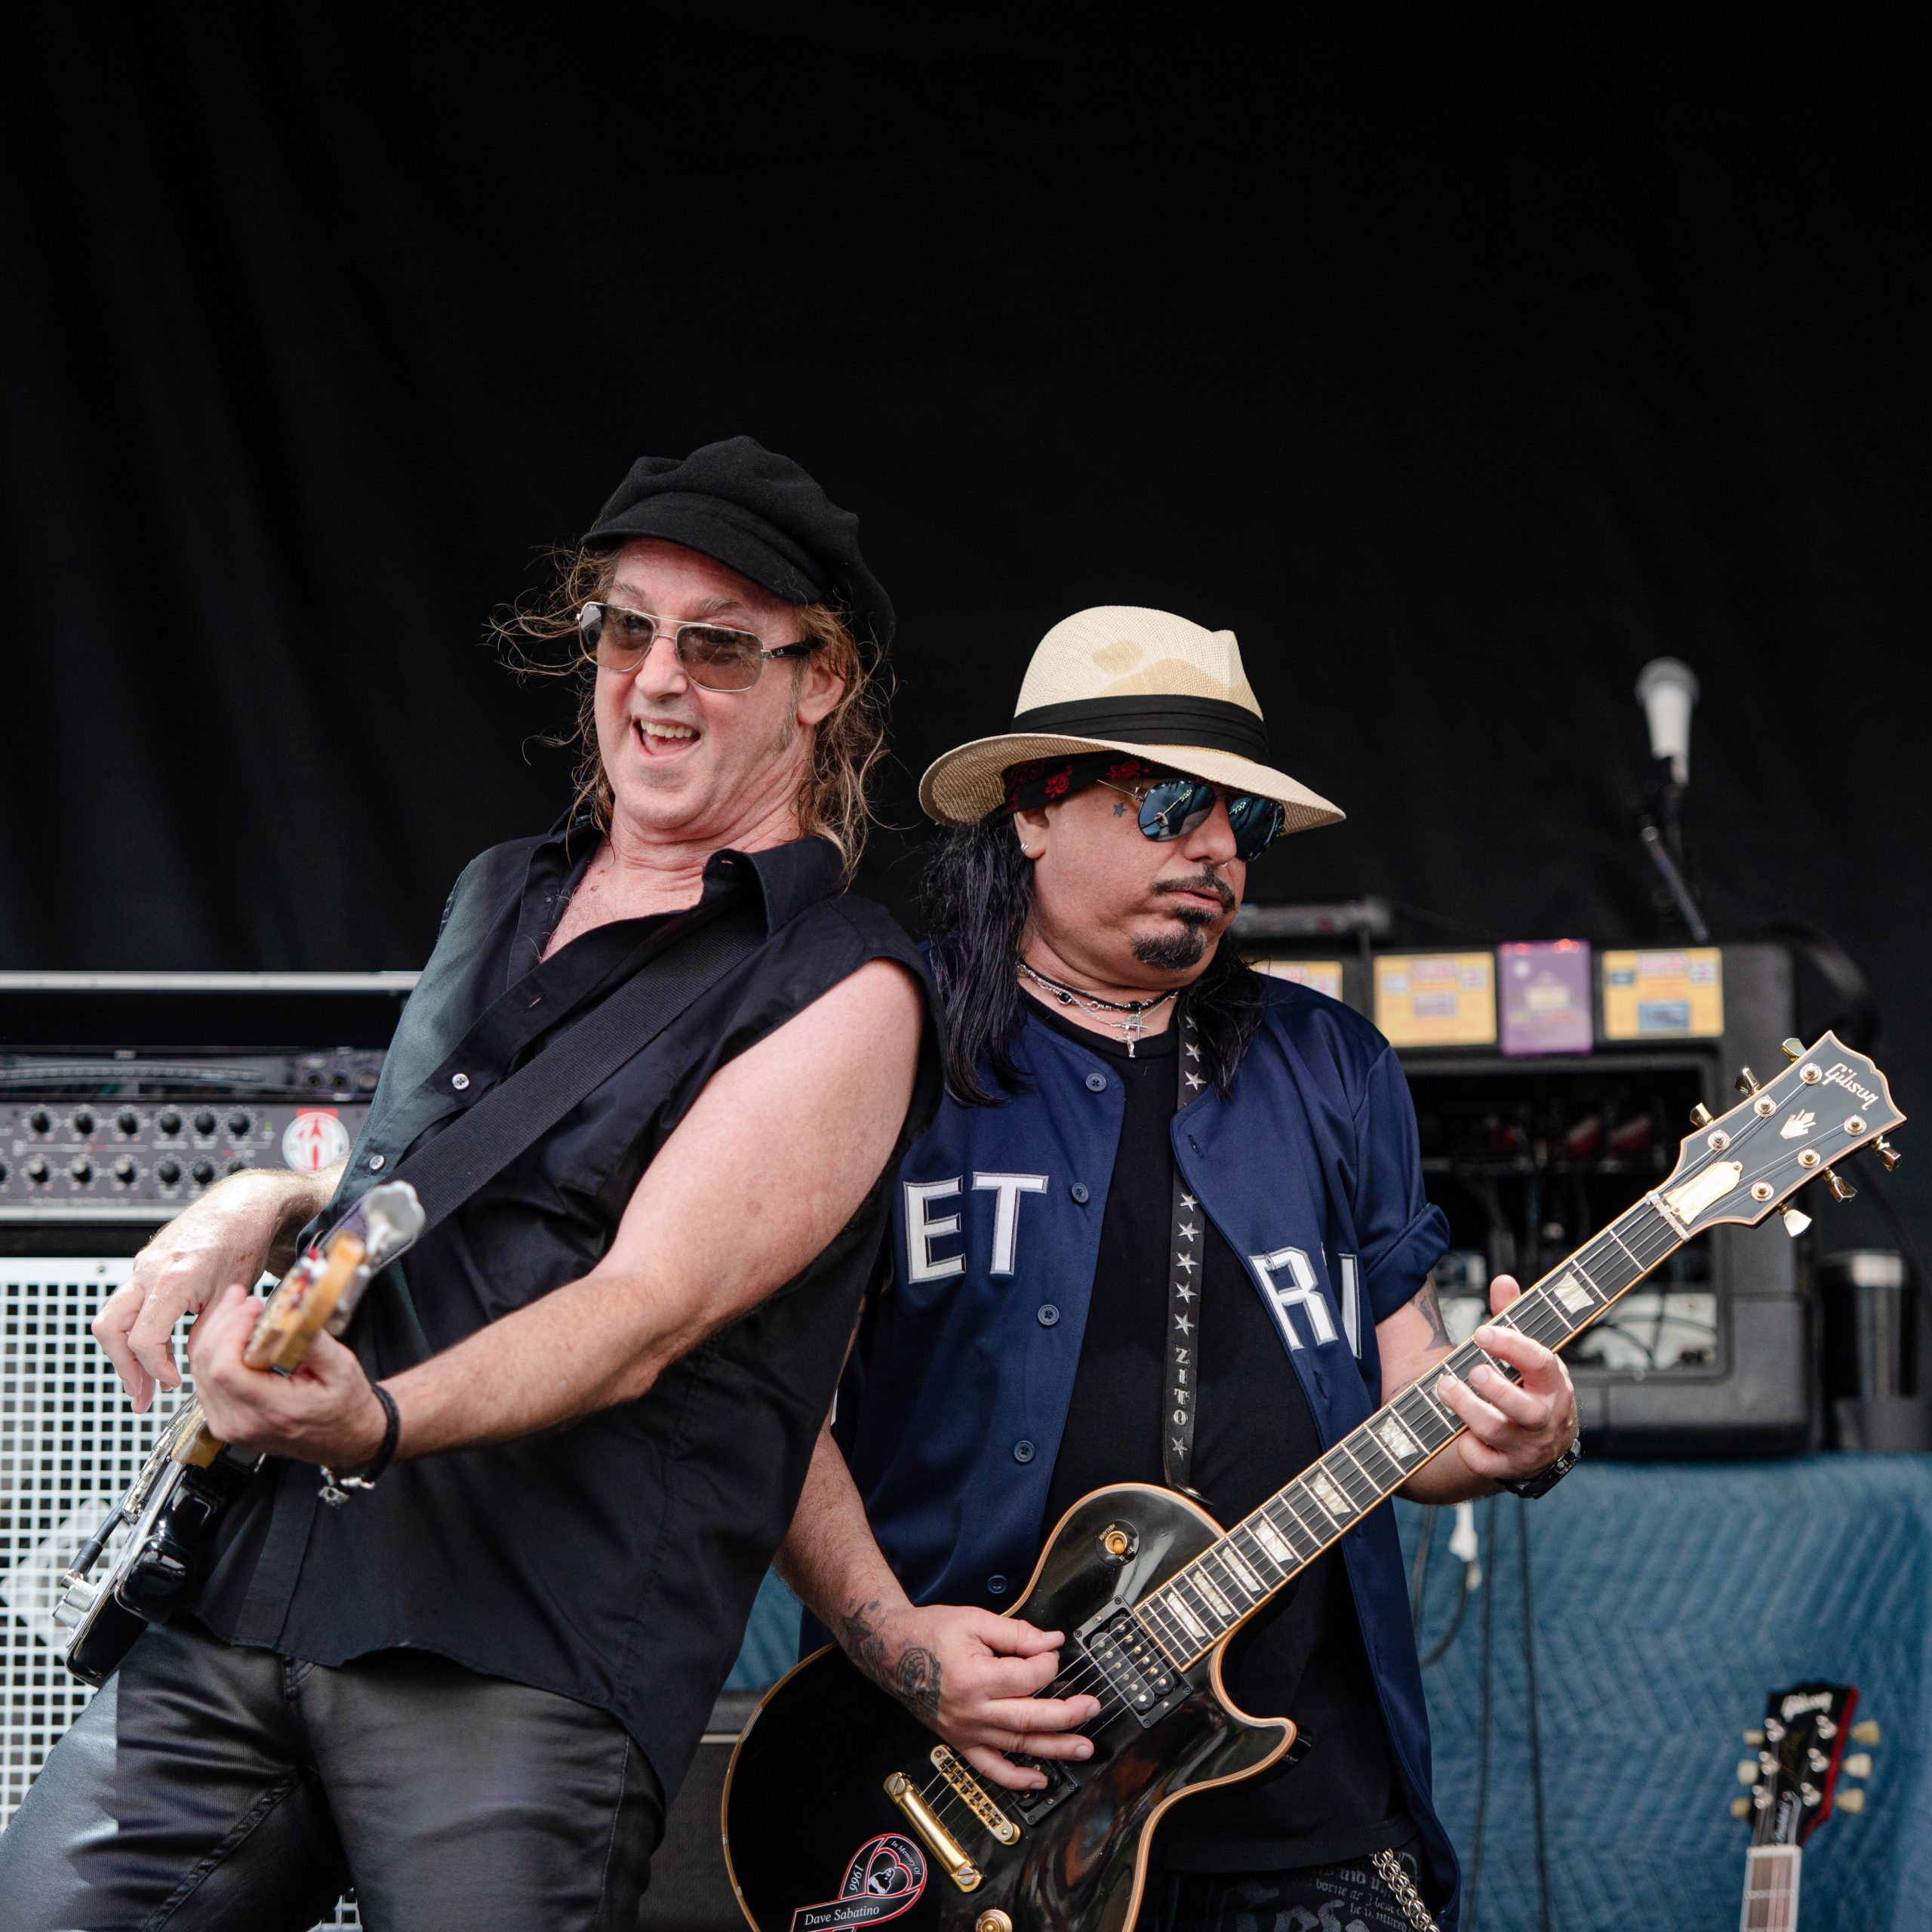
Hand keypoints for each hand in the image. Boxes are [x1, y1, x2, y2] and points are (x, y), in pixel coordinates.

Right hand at [92, 1169, 323, 1410]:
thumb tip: (192, 1364)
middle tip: (141, 1395)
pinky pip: (128, 1302)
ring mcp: (143, 1265)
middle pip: (110, 1329)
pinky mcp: (146, 1263)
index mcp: (172, 1279)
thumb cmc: (246, 1241)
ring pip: (112, 1316)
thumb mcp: (232, 1295)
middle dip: (123, 1368)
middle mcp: (148, 1270)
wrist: (246, 1205)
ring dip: (123, 1352)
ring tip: (143, 1380)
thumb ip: (208, 1332)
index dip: (155, 1369)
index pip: (143, 1339)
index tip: (173, 1383)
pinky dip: (134, 1329)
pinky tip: (152, 1348)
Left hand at [186, 1283, 390, 1467]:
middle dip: (221, 1323)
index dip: (231, 1331)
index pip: (226, 1369)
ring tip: (237, 1308)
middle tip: (242, 1299)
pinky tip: (230, 1331)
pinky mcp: (223, 1422)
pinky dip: (213, 1351)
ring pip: (199, 1371)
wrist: (343, 1438)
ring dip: (214, 1334)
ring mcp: (228, 1426)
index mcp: (273, 1411)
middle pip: (207, 1366)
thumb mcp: (342, 1369)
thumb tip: (293, 1311)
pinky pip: (204, 1381)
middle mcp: (242, 1423)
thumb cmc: (345, 1406)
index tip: (253, 1308)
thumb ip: (314, 1341)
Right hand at [848, 1600, 1103, 1792]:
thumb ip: (1016, 1633)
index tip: (1051, 1651)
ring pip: (1017, 1745)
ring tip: (1084, 1749)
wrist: (891, 1651)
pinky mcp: (960, 1741)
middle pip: (1029, 1718)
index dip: (1047, 1662)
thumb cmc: (931, 1632)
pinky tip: (1039, 1780)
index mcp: (975, 1678)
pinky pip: (990, 1768)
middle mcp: (971, 1711)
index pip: (1028, 1678)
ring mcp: (966, 1731)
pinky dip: (1016, 1779)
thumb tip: (1053, 1641)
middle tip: (1092, 1708)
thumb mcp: (974, 1620)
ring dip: (1054, 1749)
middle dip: (1067, 1714)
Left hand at [1435, 1274, 1577, 1484]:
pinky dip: (1466, 1446)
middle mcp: (1545, 1418)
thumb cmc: (1532, 1386)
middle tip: (1469, 1370)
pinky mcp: (1508, 1469)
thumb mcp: (1530, 1353)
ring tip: (1446, 1387)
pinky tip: (1459, 1428)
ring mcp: (1528, 1447)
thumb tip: (1503, 1280)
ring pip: (1496, 1431)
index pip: (1541, 1363)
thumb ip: (1514, 1317)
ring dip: (1465, 1408)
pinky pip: (1483, 1461)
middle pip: (1522, 1408)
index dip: (1512, 1346)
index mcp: (1554, 1384)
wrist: (1546, 1443)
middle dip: (1491, 1387)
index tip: (1482, 1332)